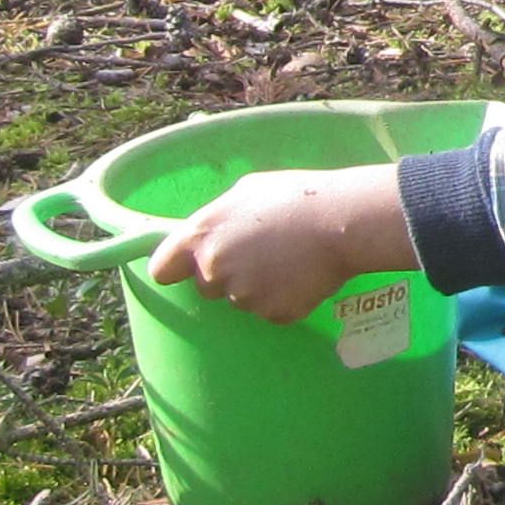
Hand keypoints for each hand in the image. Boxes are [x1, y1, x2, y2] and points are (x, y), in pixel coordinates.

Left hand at [144, 168, 417, 325]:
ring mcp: (244, 297)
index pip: (162, 269)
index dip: (176, 267)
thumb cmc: (295, 196)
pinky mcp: (273, 314)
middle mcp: (214, 271)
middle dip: (226, 273)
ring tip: (288, 260)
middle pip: (206, 286)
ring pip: (240, 299)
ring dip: (257, 286)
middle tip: (259, 252)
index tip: (187, 265)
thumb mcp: (247, 190)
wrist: (342, 222)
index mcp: (202, 237)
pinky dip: (283, 298)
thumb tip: (213, 232)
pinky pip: (270, 310)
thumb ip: (218, 217)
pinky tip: (302, 275)